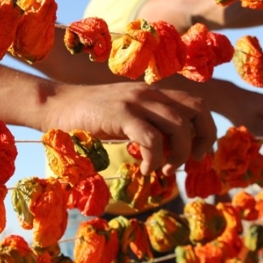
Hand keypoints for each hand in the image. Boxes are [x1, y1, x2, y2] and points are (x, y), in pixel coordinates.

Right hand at [40, 82, 216, 175]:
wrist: (56, 105)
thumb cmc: (89, 116)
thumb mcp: (126, 116)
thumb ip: (149, 124)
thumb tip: (171, 149)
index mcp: (155, 92)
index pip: (197, 104)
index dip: (205, 130)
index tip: (195, 153)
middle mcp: (151, 92)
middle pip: (197, 111)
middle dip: (201, 141)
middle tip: (187, 163)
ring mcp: (136, 101)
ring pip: (179, 126)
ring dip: (177, 155)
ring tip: (162, 169)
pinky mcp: (121, 114)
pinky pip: (151, 139)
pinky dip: (154, 159)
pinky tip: (144, 170)